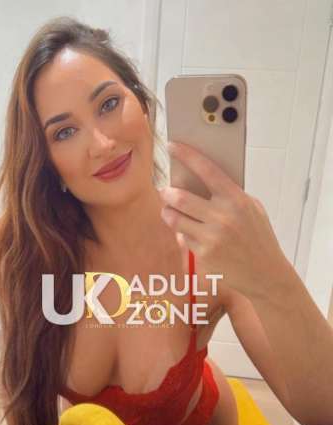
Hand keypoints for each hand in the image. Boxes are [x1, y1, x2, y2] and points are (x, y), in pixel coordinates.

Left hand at [159, 141, 290, 299]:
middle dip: (167, 193)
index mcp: (236, 200)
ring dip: (168, 213)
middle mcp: (222, 217)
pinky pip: (183, 239)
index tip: (172, 145)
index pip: (207, 170)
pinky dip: (183, 235)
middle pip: (180, 197)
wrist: (265, 274)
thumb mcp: (252, 210)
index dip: (187, 155)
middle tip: (164, 191)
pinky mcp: (203, 256)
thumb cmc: (258, 238)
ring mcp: (211, 237)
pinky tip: (189, 235)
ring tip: (168, 211)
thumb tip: (199, 182)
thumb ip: (229, 196)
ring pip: (175, 220)